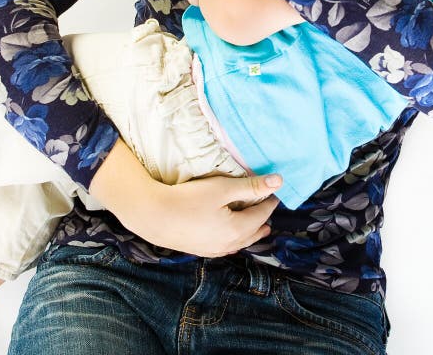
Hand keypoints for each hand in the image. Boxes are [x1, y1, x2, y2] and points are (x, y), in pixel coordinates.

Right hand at [134, 172, 282, 256]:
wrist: (154, 216)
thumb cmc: (188, 199)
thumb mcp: (222, 188)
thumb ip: (250, 186)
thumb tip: (279, 182)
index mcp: (237, 230)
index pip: (261, 214)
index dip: (269, 201)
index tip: (275, 192)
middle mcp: (229, 244)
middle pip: (254, 232)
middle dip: (263, 219)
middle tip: (269, 208)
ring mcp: (214, 250)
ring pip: (241, 242)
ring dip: (251, 232)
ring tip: (259, 227)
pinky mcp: (202, 250)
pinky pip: (227, 247)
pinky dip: (236, 239)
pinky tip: (233, 237)